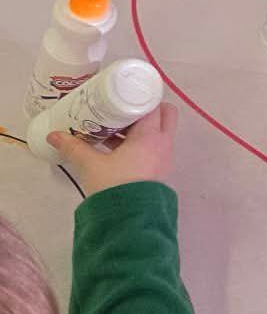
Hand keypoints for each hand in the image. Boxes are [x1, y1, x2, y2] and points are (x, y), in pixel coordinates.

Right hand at [49, 102, 177, 197]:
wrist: (129, 221)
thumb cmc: (114, 186)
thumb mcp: (91, 165)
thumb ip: (73, 147)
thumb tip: (54, 135)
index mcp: (151, 135)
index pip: (153, 104)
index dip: (138, 95)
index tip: (121, 93)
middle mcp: (163, 143)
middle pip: (164, 114)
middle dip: (144, 108)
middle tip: (120, 109)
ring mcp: (164, 158)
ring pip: (158, 132)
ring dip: (140, 127)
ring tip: (112, 127)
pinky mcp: (159, 171)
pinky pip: (154, 147)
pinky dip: (140, 142)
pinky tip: (116, 147)